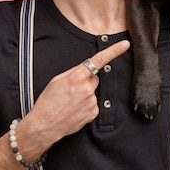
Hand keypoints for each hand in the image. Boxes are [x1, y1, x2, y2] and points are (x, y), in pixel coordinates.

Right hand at [15, 40, 129, 158]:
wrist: (45, 124)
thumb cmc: (48, 102)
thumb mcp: (56, 80)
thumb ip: (73, 72)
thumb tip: (85, 68)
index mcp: (76, 78)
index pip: (98, 61)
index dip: (113, 51)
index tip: (124, 45)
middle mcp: (87, 89)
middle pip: (94, 78)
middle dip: (85, 80)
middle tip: (72, 89)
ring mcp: (92, 102)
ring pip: (93, 91)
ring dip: (84, 94)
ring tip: (70, 101)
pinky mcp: (93, 112)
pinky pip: (93, 103)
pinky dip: (86, 104)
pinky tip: (74, 108)